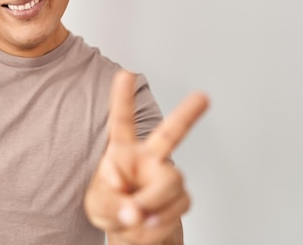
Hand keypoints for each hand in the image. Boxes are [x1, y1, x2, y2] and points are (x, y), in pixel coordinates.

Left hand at [84, 70, 208, 244]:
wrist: (133, 232)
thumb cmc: (113, 209)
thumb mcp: (98, 207)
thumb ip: (112, 206)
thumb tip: (135, 212)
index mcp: (122, 151)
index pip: (122, 121)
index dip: (123, 98)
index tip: (126, 73)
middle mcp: (149, 158)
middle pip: (171, 134)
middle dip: (188, 115)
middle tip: (203, 96)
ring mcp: (166, 176)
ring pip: (171, 184)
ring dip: (153, 207)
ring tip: (138, 219)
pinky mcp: (180, 197)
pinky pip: (176, 209)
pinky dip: (159, 224)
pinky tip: (149, 227)